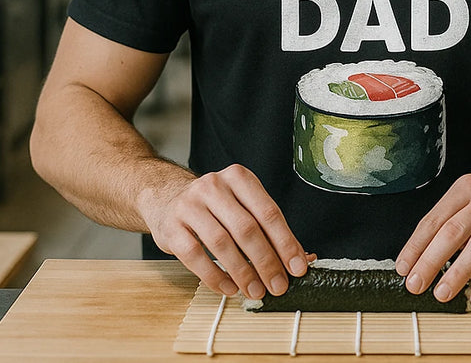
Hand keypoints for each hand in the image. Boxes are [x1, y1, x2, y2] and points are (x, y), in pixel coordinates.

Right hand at [139, 163, 309, 299]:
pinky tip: (229, 288)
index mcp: (239, 178)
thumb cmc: (215, 207)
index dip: (286, 242)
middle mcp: (214, 186)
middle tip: (278, 285)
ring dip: (242, 273)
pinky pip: (195, 255)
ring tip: (255, 291)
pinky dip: (215, 276)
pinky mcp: (172, 226)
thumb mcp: (243, 207)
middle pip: (246, 228)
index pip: (268, 212)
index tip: (298, 267)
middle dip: (266, 262)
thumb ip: (270, 230)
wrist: (166, 198)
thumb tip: (304, 258)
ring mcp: (189, 205)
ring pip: (221, 243)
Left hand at [395, 174, 470, 307]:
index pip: (434, 219)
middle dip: (430, 261)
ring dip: (457, 273)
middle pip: (452, 232)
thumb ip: (451, 224)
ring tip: (442, 294)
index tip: (403, 268)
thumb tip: (419, 259)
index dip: (416, 246)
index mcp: (466, 188)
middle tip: (415, 285)